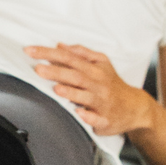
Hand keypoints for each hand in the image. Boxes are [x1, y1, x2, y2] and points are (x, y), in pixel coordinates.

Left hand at [24, 43, 151, 136]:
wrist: (136, 107)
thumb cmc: (112, 83)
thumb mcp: (101, 63)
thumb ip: (80, 53)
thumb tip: (59, 45)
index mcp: (94, 69)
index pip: (68, 58)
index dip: (48, 54)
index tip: (29, 51)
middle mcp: (98, 84)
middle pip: (75, 76)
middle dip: (56, 72)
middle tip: (38, 69)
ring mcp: (102, 102)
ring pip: (86, 96)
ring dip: (71, 93)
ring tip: (56, 88)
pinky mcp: (105, 119)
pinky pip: (97, 118)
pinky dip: (88, 116)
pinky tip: (79, 113)